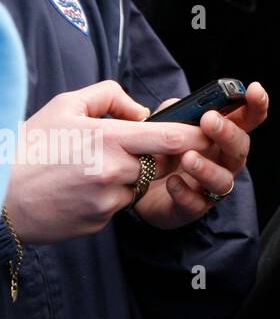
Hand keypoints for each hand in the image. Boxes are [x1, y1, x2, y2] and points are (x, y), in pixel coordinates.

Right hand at [4, 82, 210, 243]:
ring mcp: (108, 200)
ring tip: (90, 169)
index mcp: (110, 138)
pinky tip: (80, 189)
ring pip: (139, 184)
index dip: (196, 135)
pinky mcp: (100, 222)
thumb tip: (143, 110)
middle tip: (134, 149)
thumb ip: (110, 96)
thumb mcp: (65, 106)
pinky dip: (109, 196)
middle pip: (161, 163)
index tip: (209, 130)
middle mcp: (114, 171)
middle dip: (159, 156)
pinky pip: (119, 205)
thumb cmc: (30, 147)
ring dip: (129, 176)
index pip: (173, 138)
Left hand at [132, 82, 268, 228]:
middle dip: (228, 133)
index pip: (249, 119)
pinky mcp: (192, 208)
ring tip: (188, 158)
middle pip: (240, 148)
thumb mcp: (165, 124)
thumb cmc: (161, 150)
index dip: (257, 104)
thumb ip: (175, 111)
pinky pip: (195, 204)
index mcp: (223, 137)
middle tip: (208, 120)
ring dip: (208, 168)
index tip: (254, 89)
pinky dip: (184, 193)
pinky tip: (172, 182)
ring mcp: (211, 186)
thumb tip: (181, 105)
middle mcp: (224, 161)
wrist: (139, 187)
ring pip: (223, 180)